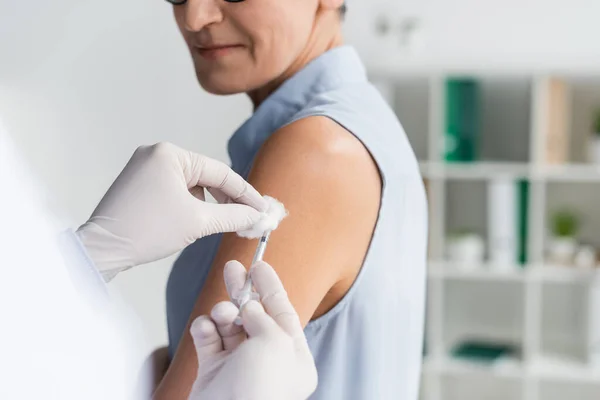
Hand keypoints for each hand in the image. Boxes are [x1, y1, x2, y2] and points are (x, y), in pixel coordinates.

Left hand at [77, 142, 266, 274]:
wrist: (102, 250)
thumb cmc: (147, 230)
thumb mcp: (199, 222)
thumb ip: (234, 215)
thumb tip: (258, 216)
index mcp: (170, 154)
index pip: (220, 172)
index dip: (245, 193)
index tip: (263, 209)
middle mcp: (156, 153)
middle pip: (206, 176)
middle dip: (228, 199)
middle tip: (248, 219)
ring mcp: (145, 167)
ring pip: (191, 184)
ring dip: (209, 203)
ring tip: (222, 223)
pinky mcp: (139, 182)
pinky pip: (175, 189)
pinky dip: (190, 204)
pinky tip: (197, 221)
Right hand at [188, 261, 317, 399]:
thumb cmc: (260, 391)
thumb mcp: (275, 344)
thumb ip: (264, 318)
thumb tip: (249, 307)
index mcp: (293, 357)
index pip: (283, 312)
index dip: (270, 286)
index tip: (258, 265)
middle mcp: (267, 360)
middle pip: (254, 315)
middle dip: (242, 291)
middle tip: (231, 269)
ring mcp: (239, 366)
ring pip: (229, 325)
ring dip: (223, 313)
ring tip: (221, 314)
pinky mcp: (213, 372)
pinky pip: (208, 340)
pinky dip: (204, 329)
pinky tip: (205, 329)